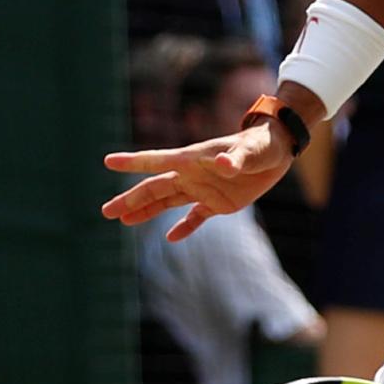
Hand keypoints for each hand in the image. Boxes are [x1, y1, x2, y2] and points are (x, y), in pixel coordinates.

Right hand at [101, 122, 294, 241]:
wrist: (277, 152)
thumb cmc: (260, 144)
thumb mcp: (248, 152)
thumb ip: (235, 159)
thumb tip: (224, 165)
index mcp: (192, 159)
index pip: (157, 161)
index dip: (133, 162)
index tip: (108, 161)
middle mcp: (192, 175)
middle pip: (154, 189)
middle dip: (131, 199)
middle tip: (106, 211)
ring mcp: (202, 190)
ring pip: (167, 203)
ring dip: (146, 212)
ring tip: (123, 221)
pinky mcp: (218, 203)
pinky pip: (196, 217)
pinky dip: (185, 228)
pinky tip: (170, 239)